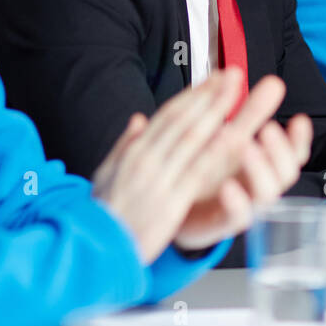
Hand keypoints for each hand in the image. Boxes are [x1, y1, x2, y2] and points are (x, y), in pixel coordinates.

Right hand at [92, 70, 288, 263]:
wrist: (91, 251)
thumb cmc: (102, 215)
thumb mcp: (106, 175)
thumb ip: (124, 145)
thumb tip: (137, 119)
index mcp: (133, 153)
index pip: (167, 115)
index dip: (193, 94)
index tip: (213, 79)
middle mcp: (145, 160)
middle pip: (182, 119)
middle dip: (208, 94)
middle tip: (230, 74)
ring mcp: (158, 180)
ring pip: (190, 138)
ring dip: (214, 112)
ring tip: (234, 92)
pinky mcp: (169, 203)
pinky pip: (195, 173)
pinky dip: (213, 153)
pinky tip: (230, 137)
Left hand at [174, 87, 312, 251]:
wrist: (172, 210)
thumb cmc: (203, 170)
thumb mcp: (223, 138)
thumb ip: (241, 113)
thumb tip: (249, 77)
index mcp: (261, 164)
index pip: (293, 154)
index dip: (300, 139)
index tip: (299, 119)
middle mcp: (258, 185)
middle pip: (286, 172)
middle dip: (280, 150)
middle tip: (267, 129)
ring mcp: (244, 205)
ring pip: (268, 195)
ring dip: (260, 170)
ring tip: (247, 147)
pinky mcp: (222, 224)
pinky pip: (238, 218)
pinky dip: (237, 203)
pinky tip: (227, 186)